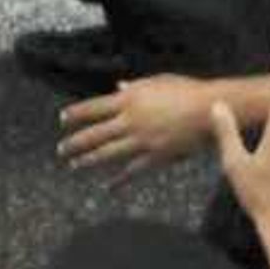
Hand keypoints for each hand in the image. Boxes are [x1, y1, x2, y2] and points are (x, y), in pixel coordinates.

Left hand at [58, 70, 223, 175]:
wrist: (209, 110)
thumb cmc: (185, 90)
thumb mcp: (156, 82)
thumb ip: (135, 87)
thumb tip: (119, 87)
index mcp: (128, 100)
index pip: (93, 108)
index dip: (75, 114)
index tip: (61, 119)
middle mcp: (130, 121)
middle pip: (95, 134)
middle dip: (75, 142)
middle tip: (60, 150)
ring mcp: (142, 141)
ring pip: (108, 154)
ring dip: (88, 161)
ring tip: (75, 166)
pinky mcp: (156, 156)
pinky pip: (133, 171)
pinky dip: (119, 180)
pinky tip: (108, 186)